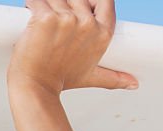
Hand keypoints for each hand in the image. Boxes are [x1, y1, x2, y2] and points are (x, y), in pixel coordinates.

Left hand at [7, 0, 137, 94]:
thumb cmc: (60, 80)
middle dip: (64, 5)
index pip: (105, 0)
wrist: (36, 88)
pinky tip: (29, 10)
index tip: (77, 9)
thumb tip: (133, 84)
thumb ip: (113, 77)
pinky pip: (37, 0)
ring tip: (42, 21)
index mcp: (102, 33)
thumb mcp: (91, 76)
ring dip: (47, 4)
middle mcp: (87, 24)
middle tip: (54, 22)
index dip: (90, 1)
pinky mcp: (45, 18)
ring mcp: (66, 20)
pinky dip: (31, 3)